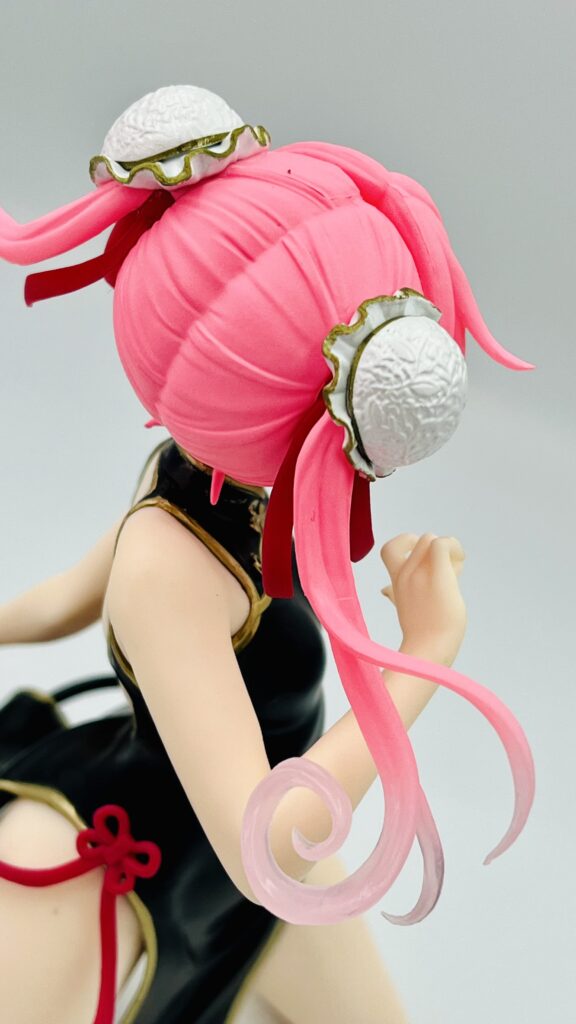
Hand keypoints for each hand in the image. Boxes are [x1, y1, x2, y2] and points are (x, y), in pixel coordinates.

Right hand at [380, 533, 466, 665]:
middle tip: (446, 572)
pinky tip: (459, 567)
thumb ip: (395, 595)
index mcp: (396, 581)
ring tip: (455, 572)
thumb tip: (385, 591)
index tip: (425, 562)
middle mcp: (404, 574)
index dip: (410, 546)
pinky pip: (442, 543)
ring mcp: (418, 574)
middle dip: (437, 549)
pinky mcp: (436, 576)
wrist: (427, 652)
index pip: (391, 549)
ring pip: (430, 538)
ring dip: (449, 549)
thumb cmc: (422, 635)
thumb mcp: (405, 609)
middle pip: (419, 539)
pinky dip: (454, 548)